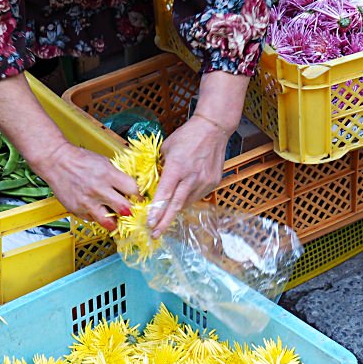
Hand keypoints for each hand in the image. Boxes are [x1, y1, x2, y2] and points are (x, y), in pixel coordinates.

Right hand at [34, 140, 138, 230]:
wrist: (56, 161)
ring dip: (114, 222)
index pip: (134, 190)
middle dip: (130, 211)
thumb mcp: (105, 163)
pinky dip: (98, 217)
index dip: (140, 196)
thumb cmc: (81, 160)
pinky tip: (97, 209)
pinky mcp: (78, 211)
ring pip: (109, 223)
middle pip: (125, 210)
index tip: (140, 199)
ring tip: (115, 217)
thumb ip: (118, 177)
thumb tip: (132, 190)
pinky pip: (93, 220)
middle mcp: (99, 190)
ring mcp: (87, 203)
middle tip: (130, 210)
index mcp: (108, 175)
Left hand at [147, 116, 229, 237]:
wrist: (213, 129)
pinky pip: (196, 197)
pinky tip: (179, 201)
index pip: (164, 194)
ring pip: (186, 203)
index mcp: (177, 167)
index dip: (156, 211)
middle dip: (164, 222)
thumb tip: (151, 185)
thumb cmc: (186, 136)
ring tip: (163, 220)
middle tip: (154, 234)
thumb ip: (160, 168)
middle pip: (176, 206)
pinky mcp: (213, 183)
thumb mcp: (166, 149)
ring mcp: (204, 181)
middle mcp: (191, 177)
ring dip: (174, 212)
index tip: (149, 223)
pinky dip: (186, 201)